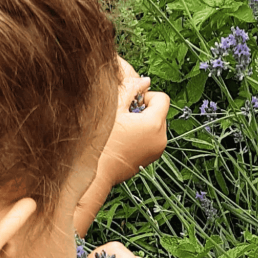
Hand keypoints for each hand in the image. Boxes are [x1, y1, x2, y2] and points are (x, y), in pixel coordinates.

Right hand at [98, 57, 169, 185]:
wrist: (94, 175)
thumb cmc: (100, 143)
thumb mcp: (113, 110)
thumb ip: (130, 90)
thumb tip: (145, 81)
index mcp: (154, 125)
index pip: (162, 98)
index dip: (145, 96)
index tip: (129, 104)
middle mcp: (160, 139)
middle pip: (159, 113)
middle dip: (143, 111)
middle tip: (122, 117)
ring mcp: (156, 152)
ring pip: (154, 126)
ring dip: (140, 123)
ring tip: (120, 130)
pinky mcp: (148, 160)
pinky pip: (149, 139)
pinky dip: (139, 136)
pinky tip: (121, 141)